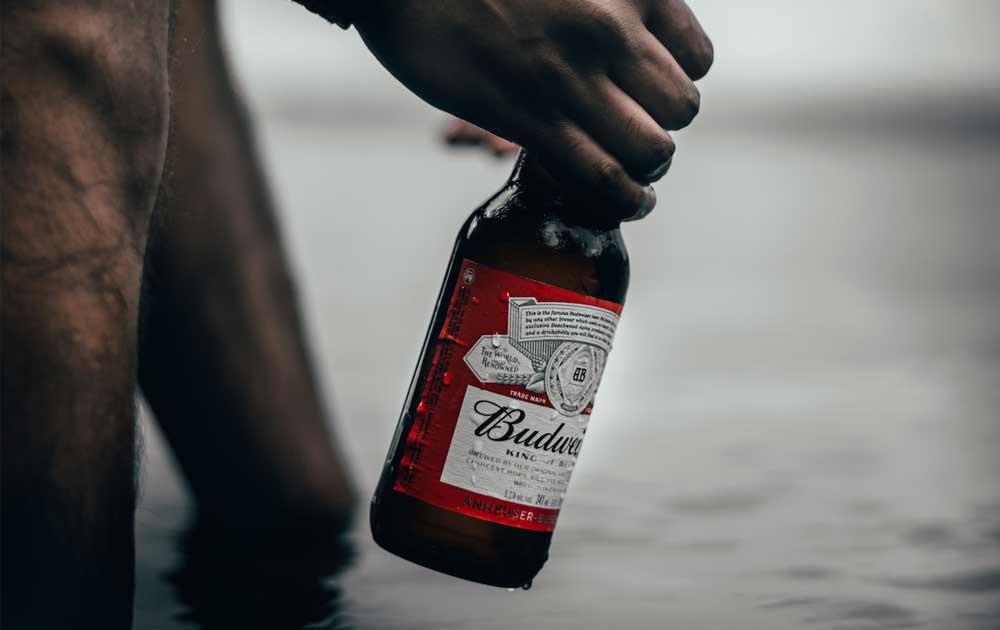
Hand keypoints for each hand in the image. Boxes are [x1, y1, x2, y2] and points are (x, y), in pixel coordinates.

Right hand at [353, 0, 711, 219]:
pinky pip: (602, 176)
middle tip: (632, 135)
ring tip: (637, 178)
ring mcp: (572, 77)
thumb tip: (624, 39)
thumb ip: (602, 7)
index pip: (696, 60)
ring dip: (646, 172)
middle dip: (661, 130)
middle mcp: (612, 28)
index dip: (675, 86)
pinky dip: (623, 200)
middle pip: (680, 110)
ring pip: (651, 149)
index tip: (649, 96)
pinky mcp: (532, 118)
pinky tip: (629, 202)